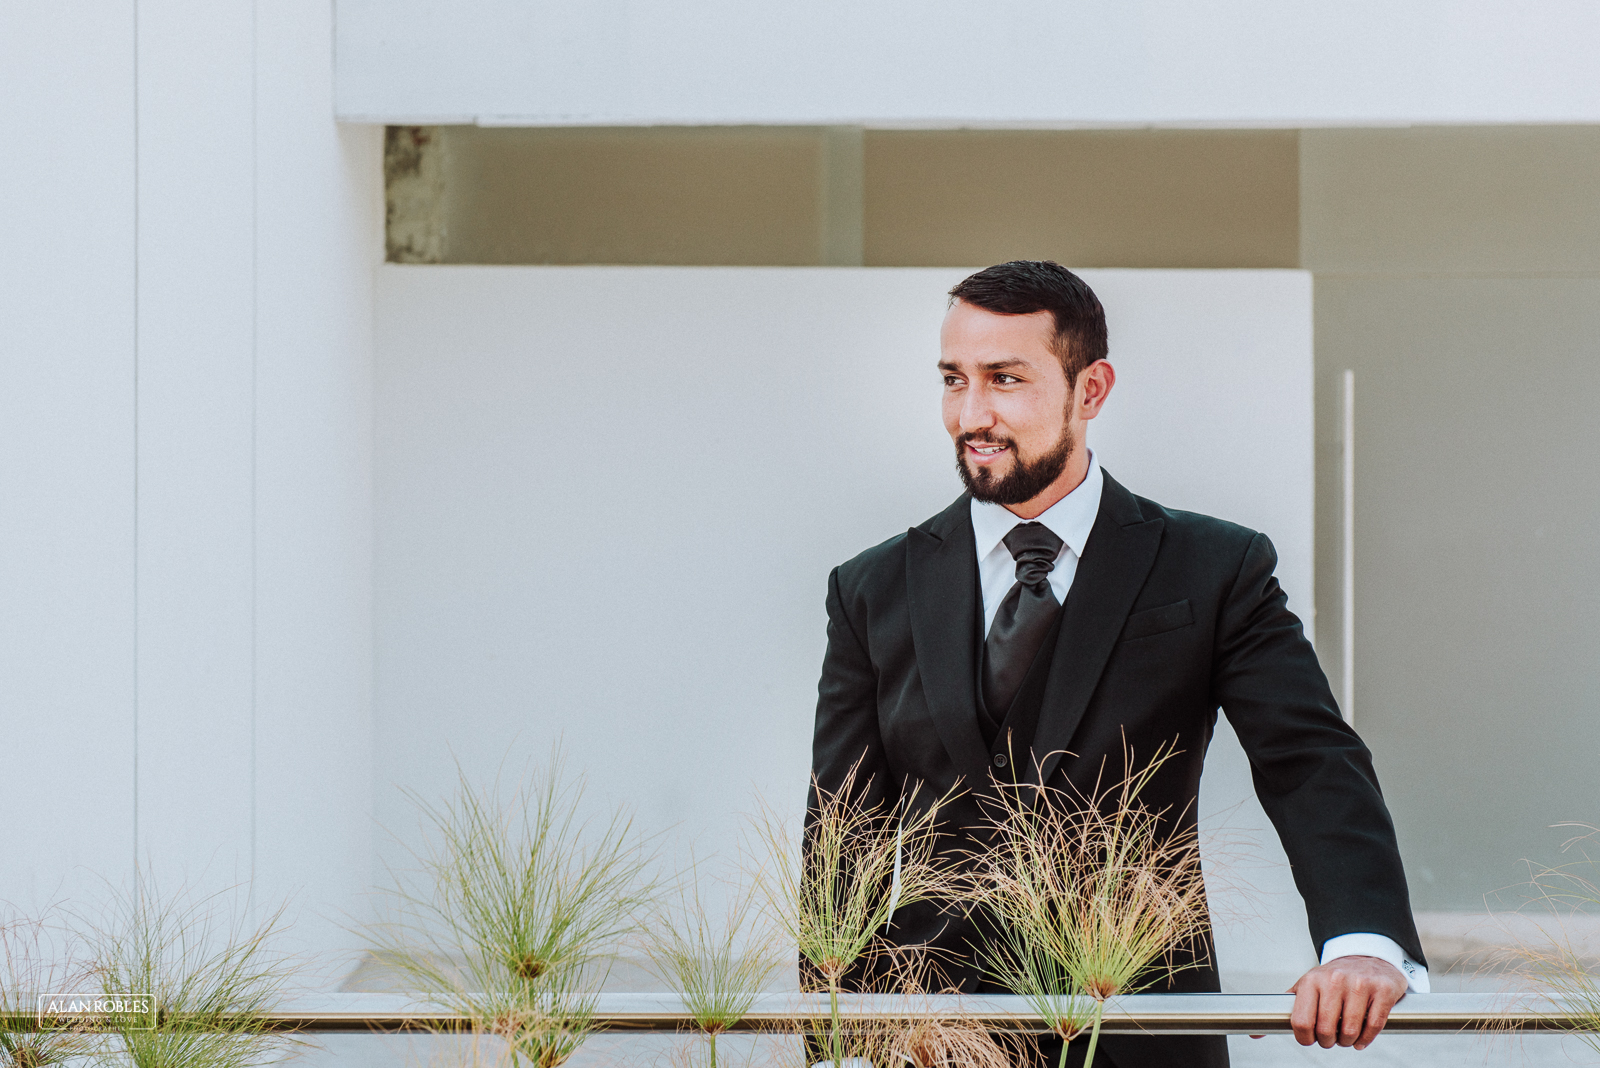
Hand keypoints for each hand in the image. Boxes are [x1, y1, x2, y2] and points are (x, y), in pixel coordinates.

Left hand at [1276, 955, 1406, 1048]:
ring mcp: (1359, 984)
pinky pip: (1374, 1026)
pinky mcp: (1382, 990)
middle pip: (1326, 1030)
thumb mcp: (1306, 987)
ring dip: (1348, 1042)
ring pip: (1351, 1031)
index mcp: (1311, 981)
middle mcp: (1334, 980)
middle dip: (1327, 1042)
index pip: (1301, 1021)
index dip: (1305, 1038)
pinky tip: (1361, 1038)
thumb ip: (1285, 1009)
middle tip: (1330, 1039)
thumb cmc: (1332, 979)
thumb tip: (1256, 1033)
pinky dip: (1366, 1039)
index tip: (1310, 1039)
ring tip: (1346, 1037)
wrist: (1365, 957)